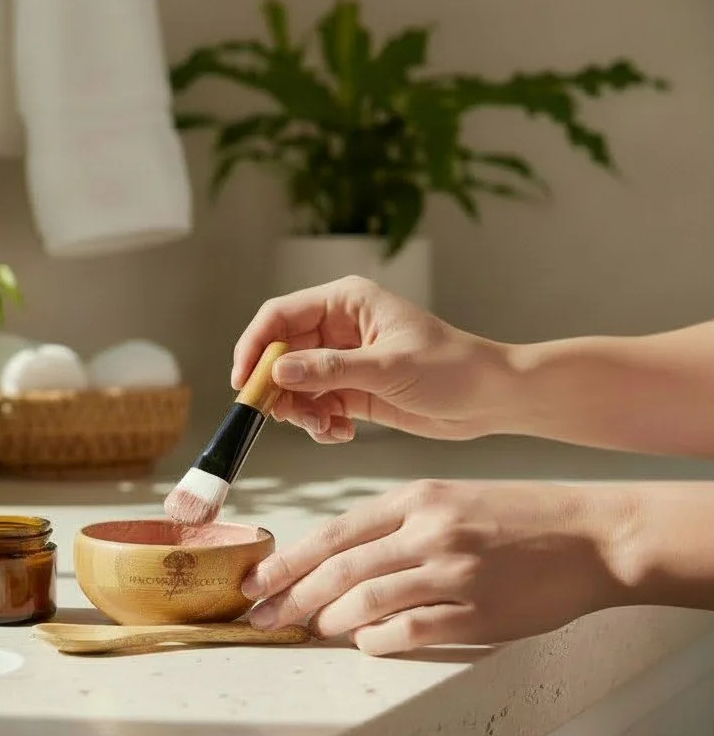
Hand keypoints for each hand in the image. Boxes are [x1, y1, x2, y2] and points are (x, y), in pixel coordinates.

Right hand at [232, 276, 513, 442]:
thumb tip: (278, 372)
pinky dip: (319, 423)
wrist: (491, 399)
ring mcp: (343, 360)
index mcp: (345, 303)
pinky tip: (341, 432)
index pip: (279, 317)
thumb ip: (329, 370)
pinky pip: (314, 406)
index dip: (255, 347)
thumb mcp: (387, 368)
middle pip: (280, 354)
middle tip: (284, 416)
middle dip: (278, 388)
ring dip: (301, 411)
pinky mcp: (351, 390)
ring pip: (294, 385)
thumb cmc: (452, 368)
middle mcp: (338, 328)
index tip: (245, 382)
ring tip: (326, 426)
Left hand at [240, 479, 634, 655]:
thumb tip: (335, 561)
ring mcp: (452, 572)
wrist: (593, 536)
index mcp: (416, 499)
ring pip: (364, 600)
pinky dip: (375, 641)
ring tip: (313, 630)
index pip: (333, 531)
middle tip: (263, 618)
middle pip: (337, 568)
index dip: (287, 561)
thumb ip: (394, 526)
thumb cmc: (519, 518)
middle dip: (291, 596)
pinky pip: (407, 632)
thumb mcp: (450, 499)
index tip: (257, 581)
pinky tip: (365, 642)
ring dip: (329, 621)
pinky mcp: (476, 613)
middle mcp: (428, 531)